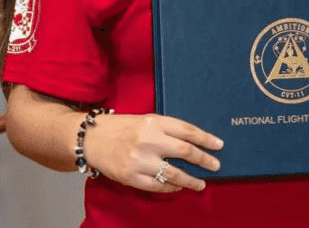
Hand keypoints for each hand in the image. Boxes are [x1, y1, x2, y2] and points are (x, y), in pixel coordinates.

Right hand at [84, 113, 222, 192]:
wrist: (90, 138)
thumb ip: (165, 129)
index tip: (218, 145)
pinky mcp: (131, 176)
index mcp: (152, 122)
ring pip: (174, 174)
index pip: (186, 130)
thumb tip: (193, 143)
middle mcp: (147, 140)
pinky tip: (177, 186)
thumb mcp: (143, 120)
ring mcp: (139, 160)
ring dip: (191, 180)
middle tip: (215, 165)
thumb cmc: (119, 128)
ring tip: (201, 183)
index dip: (205, 138)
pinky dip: (171, 187)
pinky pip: (158, 185)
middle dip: (204, 159)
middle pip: (185, 151)